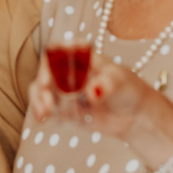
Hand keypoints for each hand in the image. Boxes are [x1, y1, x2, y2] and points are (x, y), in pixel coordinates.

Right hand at [30, 57, 172, 150]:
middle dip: (42, 86)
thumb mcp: (121, 81)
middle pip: (46, 72)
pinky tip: (42, 119)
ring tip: (44, 114)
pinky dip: (40, 112)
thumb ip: (107, 85)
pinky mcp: (63, 107)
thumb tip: (92, 92)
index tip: (49, 77)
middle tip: (47, 101)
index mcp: (81, 56)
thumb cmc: (129, 89)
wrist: (134, 115)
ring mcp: (64, 89)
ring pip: (41, 89)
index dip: (49, 62)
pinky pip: (46, 107)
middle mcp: (69, 70)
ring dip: (38, 99)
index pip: (58, 52)